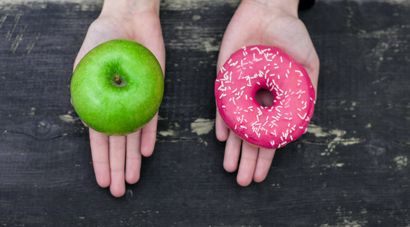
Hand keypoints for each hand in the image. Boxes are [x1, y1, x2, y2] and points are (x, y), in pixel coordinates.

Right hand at [73, 0, 164, 196]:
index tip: (103, 180)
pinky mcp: (153, 93)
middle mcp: (117, 106)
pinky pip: (152, 118)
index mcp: (98, 103)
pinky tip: (146, 152)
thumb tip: (86, 119)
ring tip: (132, 179)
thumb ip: (86, 89)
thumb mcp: (86, 62)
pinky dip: (149, 135)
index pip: (98, 138)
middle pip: (117, 143)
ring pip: (134, 136)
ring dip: (132, 158)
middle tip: (119, 190)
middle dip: (117, 167)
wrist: (130, 19)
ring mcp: (136, 101)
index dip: (100, 161)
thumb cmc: (104, 37)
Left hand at [215, 0, 318, 185]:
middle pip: (252, 136)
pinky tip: (223, 138)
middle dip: (248, 159)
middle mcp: (259, 100)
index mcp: (279, 100)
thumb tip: (303, 118)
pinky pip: (223, 104)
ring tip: (230, 168)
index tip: (262, 174)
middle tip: (243, 181)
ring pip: (236, 125)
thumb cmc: (291, 34)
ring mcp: (241, 91)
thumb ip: (306, 88)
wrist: (267, 10)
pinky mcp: (226, 79)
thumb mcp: (308, 61)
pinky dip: (222, 121)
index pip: (271, 134)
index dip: (267, 156)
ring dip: (233, 148)